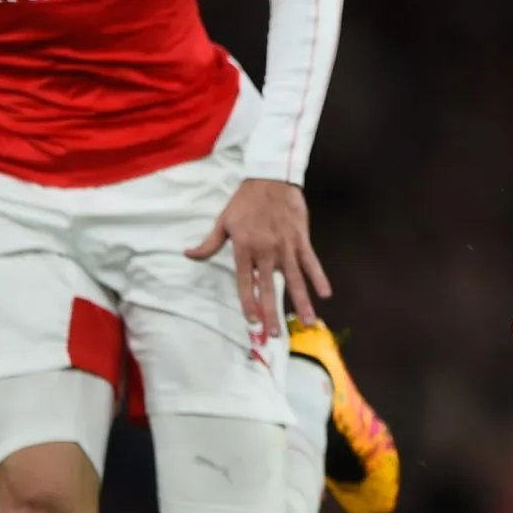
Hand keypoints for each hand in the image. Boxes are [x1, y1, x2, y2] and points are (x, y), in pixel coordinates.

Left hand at [186, 178, 331, 337]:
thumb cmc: (245, 201)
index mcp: (245, 248)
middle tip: (276, 334)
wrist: (271, 178)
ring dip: (301, 301)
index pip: (245, 283)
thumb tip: (187, 255)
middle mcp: (266, 251)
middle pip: (269, 287)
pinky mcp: (301, 239)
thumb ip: (209, 243)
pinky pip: (311, 262)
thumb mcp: (224, 221)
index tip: (252, 323)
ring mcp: (286, 246)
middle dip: (272, 312)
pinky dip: (318, 277)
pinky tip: (325, 293)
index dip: (248, 304)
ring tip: (309, 321)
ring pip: (294, 279)